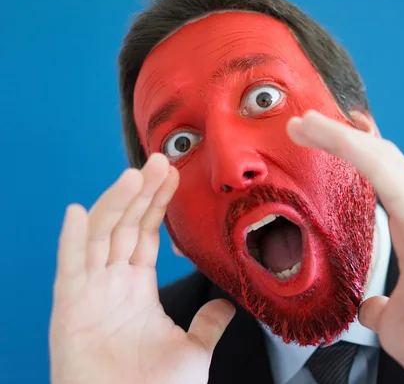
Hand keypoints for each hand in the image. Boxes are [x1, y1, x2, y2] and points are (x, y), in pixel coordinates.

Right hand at [50, 153, 234, 383]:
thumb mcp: (191, 348)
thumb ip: (207, 323)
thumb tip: (227, 306)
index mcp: (138, 288)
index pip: (148, 234)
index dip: (158, 204)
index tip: (173, 176)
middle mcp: (112, 283)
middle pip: (126, 225)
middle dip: (142, 192)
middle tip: (160, 160)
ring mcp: (90, 292)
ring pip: (102, 236)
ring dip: (116, 203)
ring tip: (135, 174)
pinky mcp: (70, 308)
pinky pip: (70, 268)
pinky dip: (72, 240)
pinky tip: (77, 212)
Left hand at [287, 111, 403, 383]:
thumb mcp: (395, 321)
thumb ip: (379, 305)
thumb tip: (367, 305)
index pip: (380, 179)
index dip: (350, 153)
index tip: (318, 137)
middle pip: (379, 161)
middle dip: (339, 137)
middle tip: (303, 122)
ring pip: (383, 161)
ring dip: (342, 138)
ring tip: (306, 123)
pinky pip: (391, 179)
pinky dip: (360, 154)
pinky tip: (336, 137)